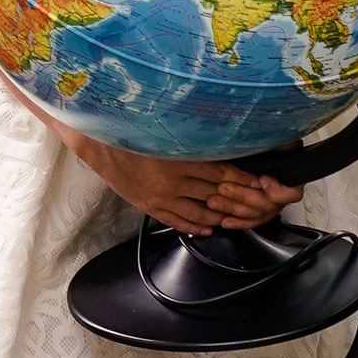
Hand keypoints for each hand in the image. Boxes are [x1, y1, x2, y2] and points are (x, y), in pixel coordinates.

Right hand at [78, 140, 303, 230]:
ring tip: (235, 218)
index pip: (223, 172)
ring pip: (201, 213)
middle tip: (257, 204)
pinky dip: (195, 227)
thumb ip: (190, 137)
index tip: (260, 182)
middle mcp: (174, 181)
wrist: (97, 142)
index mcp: (180, 158)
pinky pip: (178, 221)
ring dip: (220, 217)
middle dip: (238, 201)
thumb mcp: (163, 129)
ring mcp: (162, 197)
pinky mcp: (151, 206)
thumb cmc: (130, 130)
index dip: (244, 179)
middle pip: (216, 195)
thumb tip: (218, 139)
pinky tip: (206, 228)